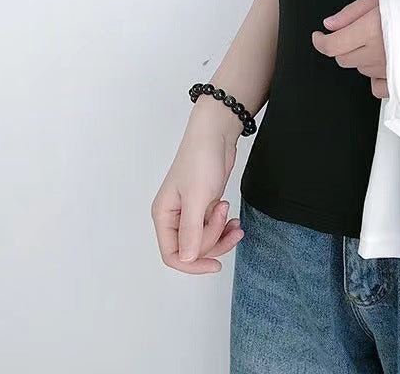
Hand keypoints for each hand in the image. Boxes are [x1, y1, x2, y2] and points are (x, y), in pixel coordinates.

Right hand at [150, 101, 244, 273]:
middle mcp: (174, 217)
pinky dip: (225, 227)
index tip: (215, 264)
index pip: (173, 255)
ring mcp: (190, 212)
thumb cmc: (200, 160)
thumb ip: (192, 231)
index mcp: (164, 216)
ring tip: (233, 218)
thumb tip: (187, 260)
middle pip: (192, 248)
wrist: (216, 135)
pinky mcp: (204, 206)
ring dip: (222, 234)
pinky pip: (213, 228)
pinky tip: (235, 221)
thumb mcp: (197, 197)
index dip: (193, 264)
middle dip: (213, 238)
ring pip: (205, 240)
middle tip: (224, 213)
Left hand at [311, 0, 388, 98]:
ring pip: (361, 71)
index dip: (320, 42)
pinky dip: (376, 77)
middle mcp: (378, 54)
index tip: (319, 37)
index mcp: (370, 30)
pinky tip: (386, 63)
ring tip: (382, 41)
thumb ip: (352, 12)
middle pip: (344, 59)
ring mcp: (391, 71)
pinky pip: (377, 87)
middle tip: (357, 33)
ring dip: (362, 58)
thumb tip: (330, 25)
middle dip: (343, 46)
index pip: (333, 46)